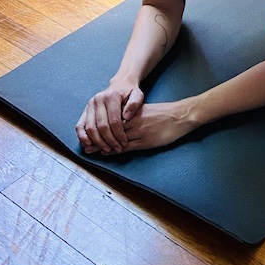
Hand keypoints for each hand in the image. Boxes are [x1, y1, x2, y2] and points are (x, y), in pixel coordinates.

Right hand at [75, 80, 144, 153]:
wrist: (120, 84)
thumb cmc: (130, 92)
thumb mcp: (138, 94)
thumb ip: (134, 104)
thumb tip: (126, 117)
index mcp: (111, 96)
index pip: (114, 121)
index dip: (119, 134)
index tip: (124, 143)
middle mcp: (98, 100)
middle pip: (101, 126)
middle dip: (109, 140)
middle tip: (117, 149)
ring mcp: (90, 105)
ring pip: (90, 127)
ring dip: (97, 141)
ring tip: (106, 150)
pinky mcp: (85, 110)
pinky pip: (80, 125)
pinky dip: (82, 136)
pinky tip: (88, 145)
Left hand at [82, 99, 201, 154]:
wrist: (180, 116)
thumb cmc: (165, 114)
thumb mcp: (146, 111)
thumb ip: (134, 115)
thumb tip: (122, 121)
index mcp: (133, 113)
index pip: (111, 121)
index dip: (99, 128)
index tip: (89, 133)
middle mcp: (133, 121)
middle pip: (110, 130)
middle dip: (96, 138)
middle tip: (84, 143)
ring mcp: (138, 131)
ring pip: (115, 140)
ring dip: (102, 146)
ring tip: (90, 150)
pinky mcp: (145, 141)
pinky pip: (126, 147)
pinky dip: (115, 150)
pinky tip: (107, 153)